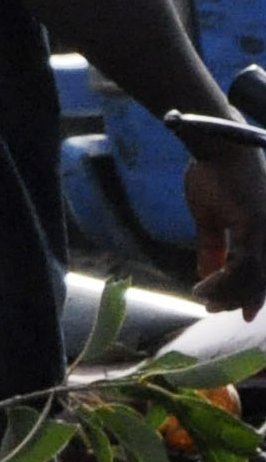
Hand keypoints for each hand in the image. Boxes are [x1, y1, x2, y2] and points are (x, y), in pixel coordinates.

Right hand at [189, 144, 265, 311]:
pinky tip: (202, 284)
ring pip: (254, 276)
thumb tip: (206, 272)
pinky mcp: (256, 225)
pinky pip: (242, 264)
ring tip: (205, 299)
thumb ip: (213, 247)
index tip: (239, 312)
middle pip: (262, 278)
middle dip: (239, 298)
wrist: (218, 149)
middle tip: (215, 310)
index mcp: (264, 230)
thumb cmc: (215, 176)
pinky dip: (221, 279)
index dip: (253, 294)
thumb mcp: (211, 218)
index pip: (264, 271)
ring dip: (227, 292)